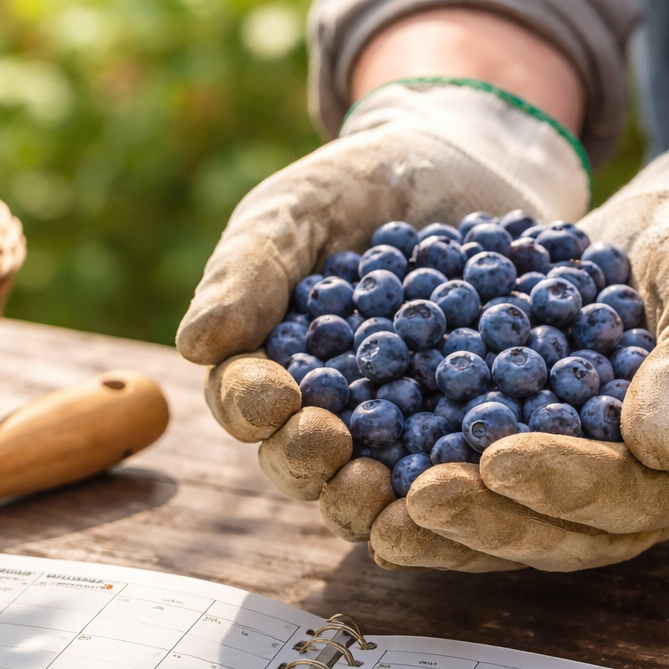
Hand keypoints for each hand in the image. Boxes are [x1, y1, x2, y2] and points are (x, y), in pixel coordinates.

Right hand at [183, 81, 588, 525]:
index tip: (273, 397)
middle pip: (299, 460)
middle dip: (306, 459)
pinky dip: (457, 484)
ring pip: (368, 486)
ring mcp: (392, 434)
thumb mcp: (296, 208)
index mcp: (264, 368)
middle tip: (328, 445)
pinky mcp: (462, 434)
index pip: (243, 401)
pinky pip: (453, 473)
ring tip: (386, 485)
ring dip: (370, 496)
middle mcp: (321, 415)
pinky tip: (472, 479)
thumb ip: (248, 269)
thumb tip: (196, 345)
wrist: (459, 171)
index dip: (251, 406)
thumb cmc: (354, 187)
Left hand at [377, 135, 668, 570]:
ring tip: (376, 513)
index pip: (629, 498)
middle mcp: (637, 503)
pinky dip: (416, 494)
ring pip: (506, 532)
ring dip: (440, 531)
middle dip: (486, 521)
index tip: (498, 460)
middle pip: (557, 536)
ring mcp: (576, 495)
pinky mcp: (524, 471)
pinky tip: (361, 483)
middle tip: (418, 498)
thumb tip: (657, 446)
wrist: (668, 244)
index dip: (563, 485)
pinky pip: (472, 497)